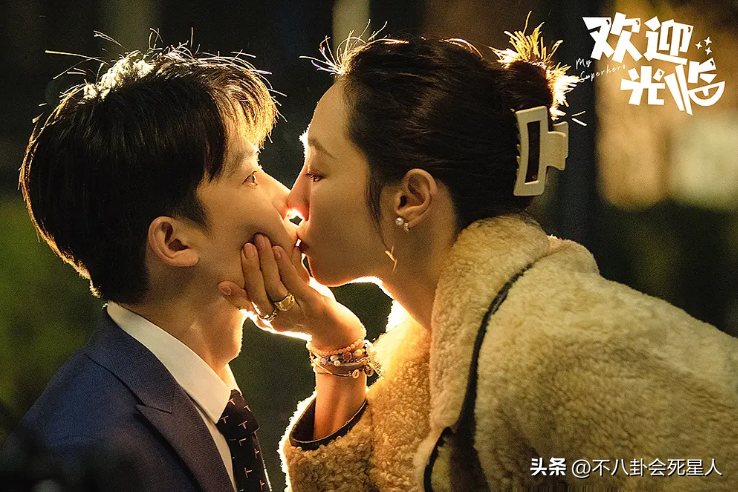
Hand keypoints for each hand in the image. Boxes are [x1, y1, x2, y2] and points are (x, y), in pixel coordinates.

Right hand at [218, 234, 364, 349]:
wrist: (338, 332)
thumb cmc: (311, 312)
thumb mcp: (290, 299)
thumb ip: (280, 280)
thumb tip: (271, 249)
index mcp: (267, 321)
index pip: (246, 307)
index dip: (234, 296)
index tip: (221, 283)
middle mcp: (277, 321)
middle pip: (257, 294)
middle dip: (249, 269)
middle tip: (245, 247)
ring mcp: (294, 313)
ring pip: (273, 287)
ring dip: (264, 262)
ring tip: (260, 242)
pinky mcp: (311, 304)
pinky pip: (293, 283)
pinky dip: (284, 264)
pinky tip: (279, 249)